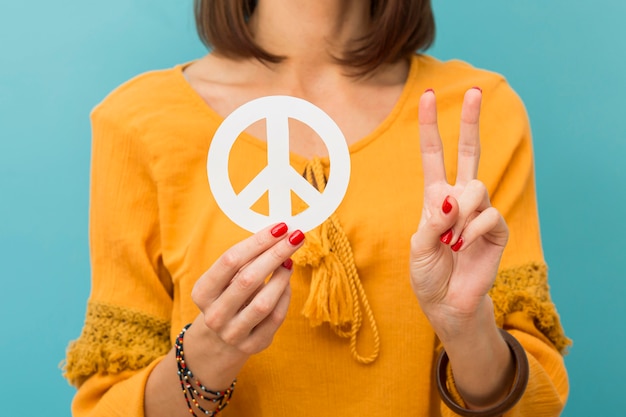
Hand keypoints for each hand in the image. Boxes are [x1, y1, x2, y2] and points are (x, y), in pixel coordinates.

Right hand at [191, 223, 304, 356]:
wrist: (219, 341)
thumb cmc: (227, 297)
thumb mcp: (226, 279)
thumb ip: (247, 260)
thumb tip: (280, 235)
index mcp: (203, 292)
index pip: (230, 260)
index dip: (257, 242)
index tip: (280, 227)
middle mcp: (215, 315)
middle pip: (248, 279)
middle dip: (275, 254)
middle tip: (296, 237)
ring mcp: (233, 333)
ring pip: (263, 302)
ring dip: (281, 277)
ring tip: (290, 260)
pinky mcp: (254, 345)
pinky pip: (276, 318)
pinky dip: (285, 296)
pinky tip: (286, 281)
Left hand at [410, 88, 508, 339]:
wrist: (447, 303)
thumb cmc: (428, 274)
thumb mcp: (419, 247)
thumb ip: (432, 222)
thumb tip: (449, 197)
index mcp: (435, 197)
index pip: (433, 155)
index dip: (431, 127)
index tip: (428, 96)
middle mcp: (459, 199)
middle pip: (469, 152)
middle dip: (471, 122)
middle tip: (476, 90)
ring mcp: (480, 212)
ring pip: (476, 188)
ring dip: (461, 213)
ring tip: (451, 241)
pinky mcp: (496, 229)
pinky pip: (488, 215)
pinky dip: (472, 231)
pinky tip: (463, 247)